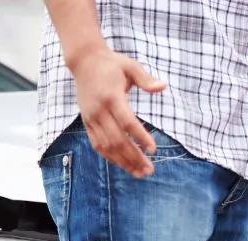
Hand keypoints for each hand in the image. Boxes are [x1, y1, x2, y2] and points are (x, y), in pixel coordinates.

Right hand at [70, 48, 166, 177]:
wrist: (84, 61)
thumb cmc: (112, 64)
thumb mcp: (131, 66)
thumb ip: (146, 79)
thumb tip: (162, 87)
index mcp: (111, 97)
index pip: (127, 122)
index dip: (140, 137)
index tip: (153, 150)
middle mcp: (99, 110)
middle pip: (117, 139)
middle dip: (134, 157)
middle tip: (150, 170)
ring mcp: (91, 118)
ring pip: (106, 146)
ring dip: (123, 161)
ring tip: (140, 173)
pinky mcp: (86, 122)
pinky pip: (97, 144)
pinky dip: (110, 157)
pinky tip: (124, 165)